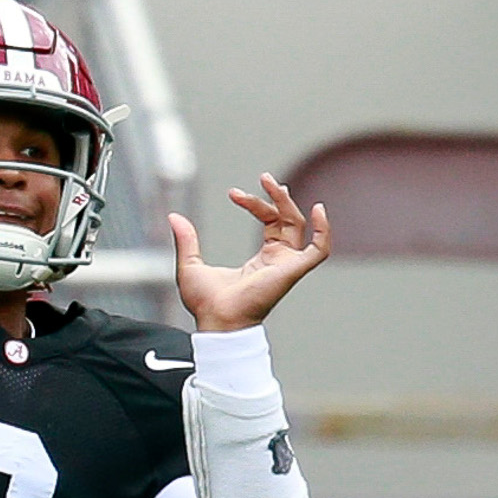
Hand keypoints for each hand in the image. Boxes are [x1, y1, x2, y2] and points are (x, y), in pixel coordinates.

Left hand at [169, 173, 329, 331]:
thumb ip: (187, 240)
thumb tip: (174, 217)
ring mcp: (286, 266)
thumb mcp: (191, 264)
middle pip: (286, 220)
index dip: (257, 204)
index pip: (270, 223)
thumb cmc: (206, 303)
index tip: (234, 194)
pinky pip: (319, 250)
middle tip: (263, 177)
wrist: (215, 320)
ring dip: (287, 202)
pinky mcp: (292, 271)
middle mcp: (278, 261)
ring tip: (271, 183)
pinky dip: (323, 231)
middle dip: (277, 197)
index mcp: (262, 260)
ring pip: (297, 226)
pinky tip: (318, 210)